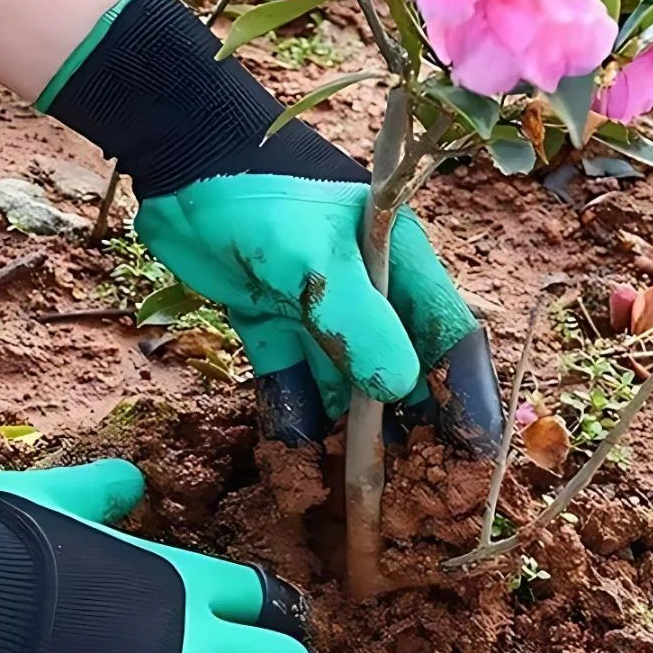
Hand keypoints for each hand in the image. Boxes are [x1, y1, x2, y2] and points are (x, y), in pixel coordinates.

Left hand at [43, 0, 502, 449]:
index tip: (472, 460)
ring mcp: (316, 309)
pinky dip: (292, 416)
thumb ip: (356, 320)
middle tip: (407, 495)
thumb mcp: (314, 255)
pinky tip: (294, 459)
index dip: (466, 401)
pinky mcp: (270, 321)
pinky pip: (289, 381)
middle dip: (406, 434)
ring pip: (343, 386)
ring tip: (349, 493)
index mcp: (400, 266)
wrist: (180, 156)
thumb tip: (399, 389)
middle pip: (400, 373)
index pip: (450, 342)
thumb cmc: (261, 192)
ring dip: (345, 436)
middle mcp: (368, 292)